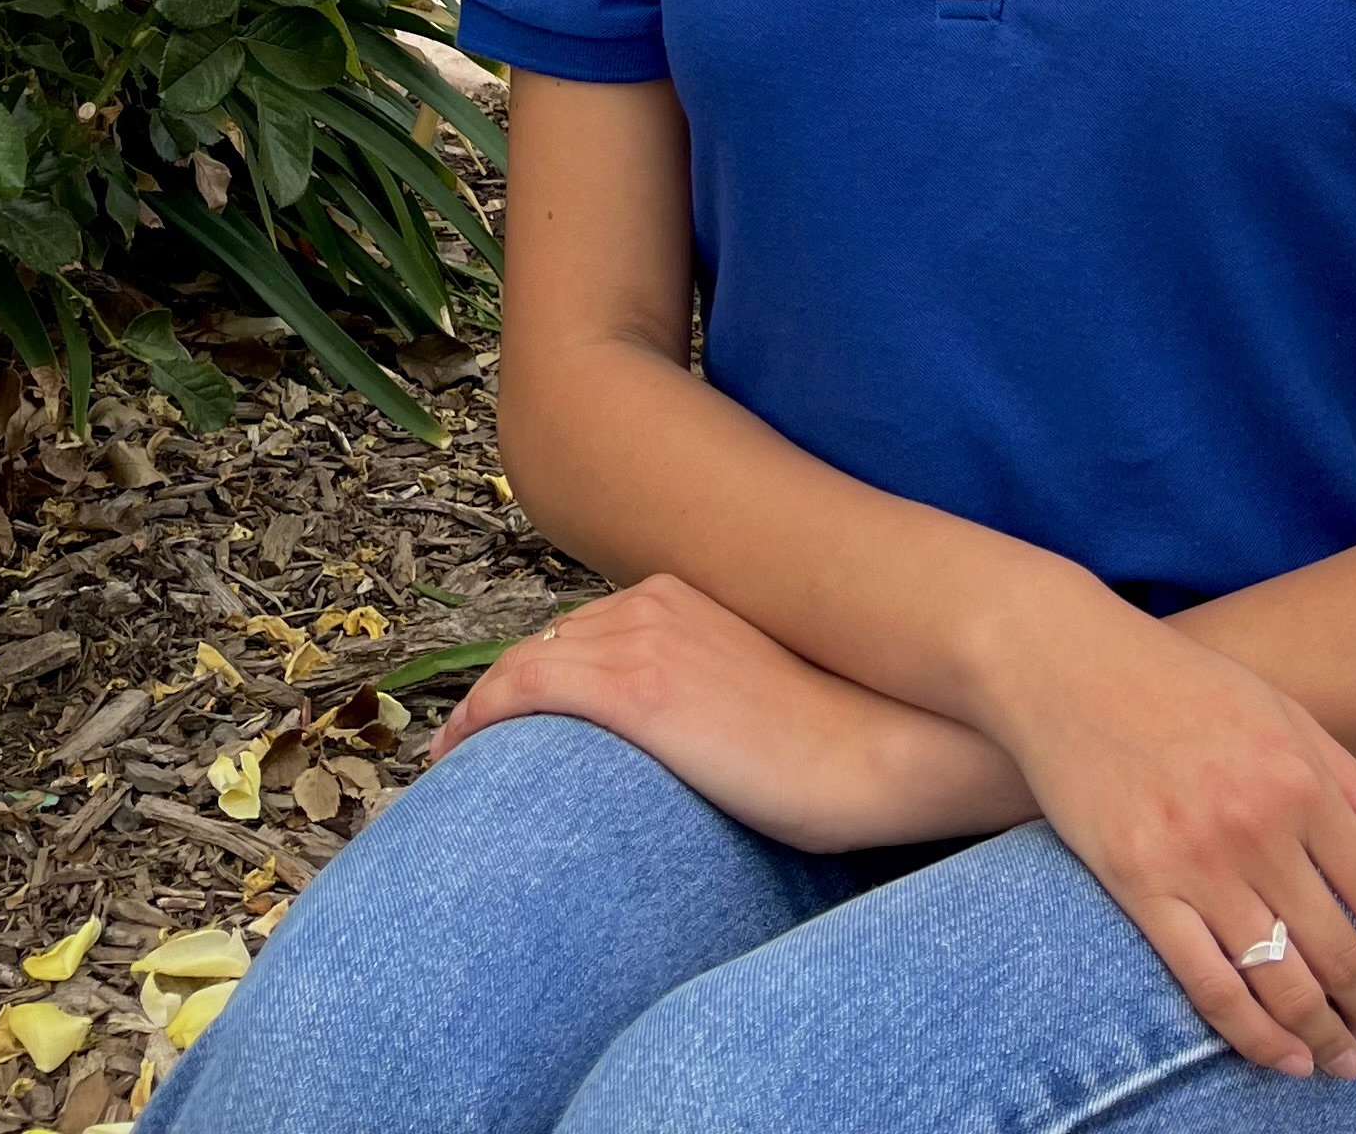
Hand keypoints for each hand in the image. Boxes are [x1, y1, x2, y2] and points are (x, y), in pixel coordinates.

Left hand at [430, 572, 1029, 853]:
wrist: (903, 738)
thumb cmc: (860, 733)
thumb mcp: (779, 692)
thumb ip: (728, 689)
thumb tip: (715, 736)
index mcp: (691, 593)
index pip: (592, 630)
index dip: (549, 673)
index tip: (520, 717)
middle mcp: (656, 599)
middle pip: (551, 646)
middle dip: (511, 693)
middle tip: (471, 748)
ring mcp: (643, 639)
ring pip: (527, 668)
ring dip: (484, 712)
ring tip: (453, 762)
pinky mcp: (638, 690)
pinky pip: (523, 693)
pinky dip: (479, 718)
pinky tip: (452, 758)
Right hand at [983, 594, 1355, 1081]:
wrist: (1066, 663)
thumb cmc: (1184, 685)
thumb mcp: (1288, 716)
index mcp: (1300, 779)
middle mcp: (1257, 825)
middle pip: (1337, 951)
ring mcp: (1195, 861)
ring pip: (1281, 983)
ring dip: (1322, 1036)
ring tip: (1339, 1059)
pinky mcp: (1139, 886)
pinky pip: (1210, 987)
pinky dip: (1254, 1037)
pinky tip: (1283, 1058)